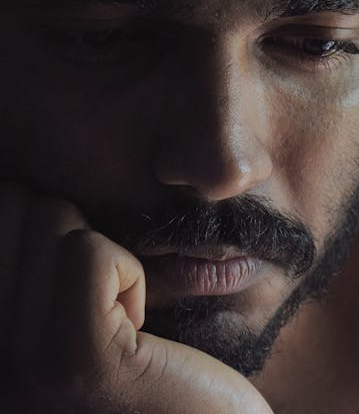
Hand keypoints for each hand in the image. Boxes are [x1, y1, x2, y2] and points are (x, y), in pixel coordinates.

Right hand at [0, 184, 273, 413]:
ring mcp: (19, 365)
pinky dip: (132, 274)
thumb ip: (36, 252)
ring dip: (106, 256)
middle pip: (18, 202)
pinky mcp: (77, 363)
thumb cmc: (147, 355)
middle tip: (102, 305)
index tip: (80, 289)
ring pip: (52, 215)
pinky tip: (141, 331)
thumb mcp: (70, 297)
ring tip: (121, 323)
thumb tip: (25, 186)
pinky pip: (91, 252)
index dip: (50, 225)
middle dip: (74, 234)